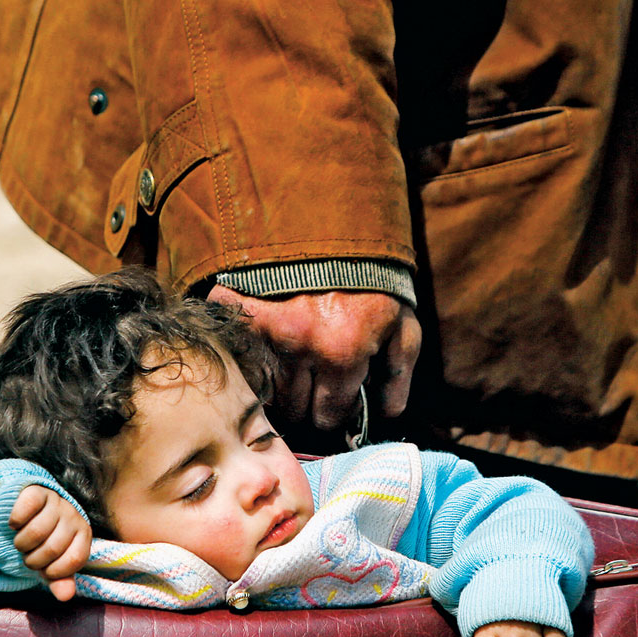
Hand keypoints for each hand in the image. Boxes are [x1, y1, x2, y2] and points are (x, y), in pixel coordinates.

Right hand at [9, 485, 91, 600]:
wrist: (33, 508)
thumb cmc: (45, 540)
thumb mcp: (53, 562)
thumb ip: (59, 580)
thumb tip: (65, 597)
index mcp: (84, 534)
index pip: (74, 560)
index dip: (53, 571)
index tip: (44, 569)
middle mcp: (73, 516)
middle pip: (52, 548)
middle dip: (33, 559)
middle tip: (29, 555)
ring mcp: (56, 502)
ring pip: (35, 531)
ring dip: (21, 543)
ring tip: (21, 542)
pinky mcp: (37, 492)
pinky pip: (24, 510)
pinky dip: (15, 522)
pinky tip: (15, 524)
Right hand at [206, 286, 421, 429]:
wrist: (330, 218)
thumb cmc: (372, 276)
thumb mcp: (400, 321)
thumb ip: (397, 374)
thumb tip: (384, 417)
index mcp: (343, 352)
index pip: (329, 414)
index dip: (334, 413)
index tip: (334, 405)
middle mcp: (299, 347)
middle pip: (294, 409)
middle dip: (306, 403)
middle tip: (313, 386)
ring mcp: (264, 331)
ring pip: (265, 390)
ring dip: (279, 386)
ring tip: (292, 367)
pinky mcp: (237, 313)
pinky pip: (239, 359)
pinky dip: (251, 361)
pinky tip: (267, 350)